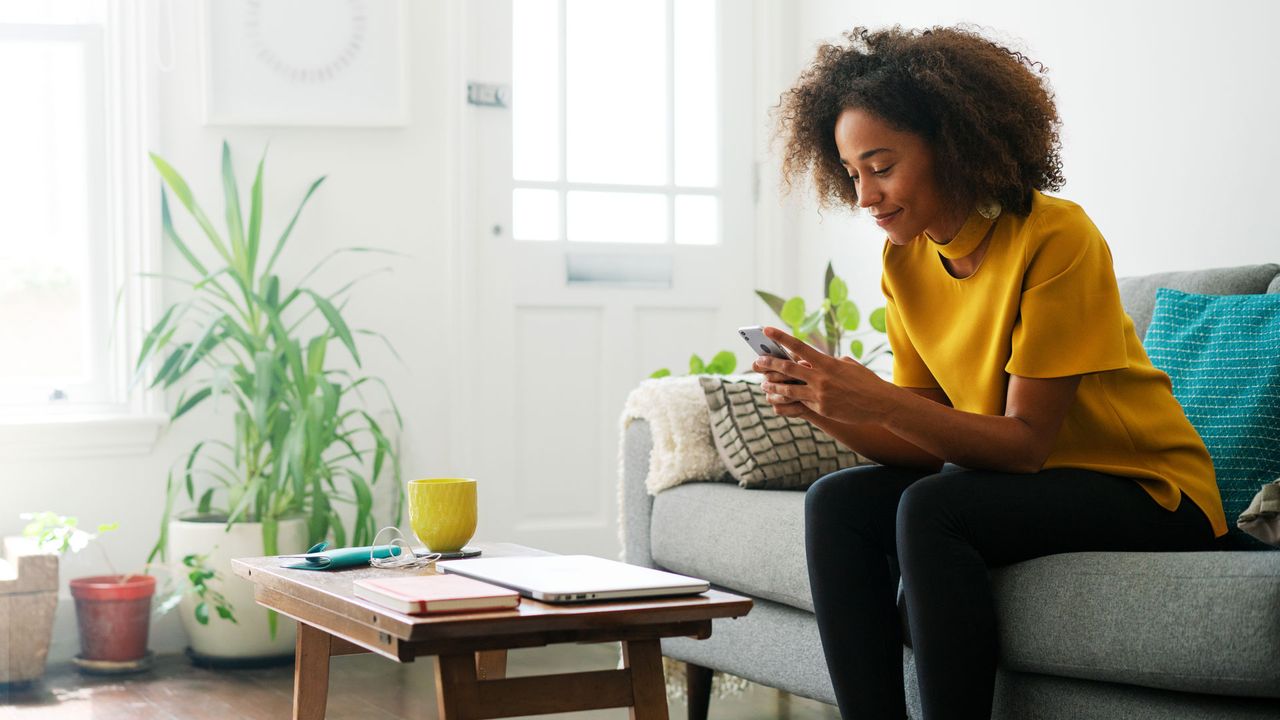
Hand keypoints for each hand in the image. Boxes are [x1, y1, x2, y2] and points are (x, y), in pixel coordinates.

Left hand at [751, 327, 897, 424]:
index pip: (799, 346)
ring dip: (774, 386)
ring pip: (789, 389)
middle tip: (757, 361)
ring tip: (764, 384)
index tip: (766, 330)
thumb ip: (830, 362)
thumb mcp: (848, 364)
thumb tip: (816, 362)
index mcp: (827, 362)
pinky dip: (788, 400)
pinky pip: (800, 403)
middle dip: (770, 364)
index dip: (780, 338)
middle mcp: (821, 377)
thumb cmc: (865, 381)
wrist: (880, 404)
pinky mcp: (821, 409)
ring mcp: (820, 395)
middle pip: (788, 368)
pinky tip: (778, 400)